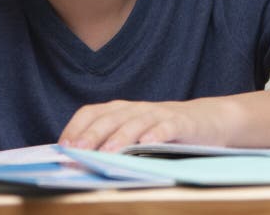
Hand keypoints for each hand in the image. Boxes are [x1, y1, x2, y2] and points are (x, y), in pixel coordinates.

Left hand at [58, 99, 226, 151]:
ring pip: (135, 123)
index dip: (75, 127)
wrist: (206, 120)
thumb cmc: (162, 131)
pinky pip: (166, 128)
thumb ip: (110, 141)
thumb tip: (78, 161)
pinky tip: (147, 145)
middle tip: (79, 151)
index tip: (63, 146)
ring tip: (108, 152)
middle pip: (110, 118)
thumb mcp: (134, 133)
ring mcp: (158, 114)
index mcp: (120, 110)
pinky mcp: (180, 123)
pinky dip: (156, 134)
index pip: (91, 113)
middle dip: (92, 134)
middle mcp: (136, 109)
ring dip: (120, 137)